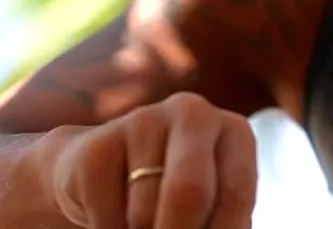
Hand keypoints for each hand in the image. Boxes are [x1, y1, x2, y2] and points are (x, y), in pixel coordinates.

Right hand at [49, 92, 257, 227]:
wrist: (109, 176)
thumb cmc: (179, 201)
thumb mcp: (212, 208)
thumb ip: (219, 223)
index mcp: (234, 131)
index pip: (236, 193)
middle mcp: (193, 114)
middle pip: (189, 192)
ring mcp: (142, 122)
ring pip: (145, 213)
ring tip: (142, 225)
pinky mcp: (96, 145)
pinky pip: (105, 216)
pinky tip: (113, 217)